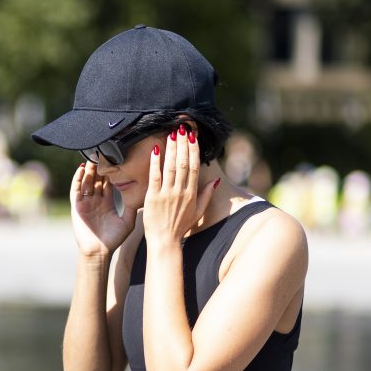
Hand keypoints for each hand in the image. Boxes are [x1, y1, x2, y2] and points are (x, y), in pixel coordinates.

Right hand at [70, 162, 136, 256]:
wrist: (99, 251)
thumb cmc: (114, 239)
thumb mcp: (127, 221)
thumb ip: (133, 207)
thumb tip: (144, 194)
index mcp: (107, 202)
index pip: (108, 182)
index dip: (111, 171)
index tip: (116, 159)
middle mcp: (96, 200)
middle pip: (96, 179)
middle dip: (99, 167)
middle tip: (103, 152)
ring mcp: (85, 202)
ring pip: (86, 181)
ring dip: (89, 170)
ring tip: (92, 157)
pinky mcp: (77, 206)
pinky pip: (76, 189)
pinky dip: (77, 178)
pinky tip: (81, 169)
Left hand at [143, 124, 215, 245]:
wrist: (165, 241)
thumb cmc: (180, 227)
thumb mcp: (198, 212)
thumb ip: (207, 195)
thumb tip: (217, 179)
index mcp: (192, 193)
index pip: (194, 166)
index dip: (193, 150)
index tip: (193, 136)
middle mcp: (180, 191)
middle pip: (183, 163)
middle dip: (183, 144)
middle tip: (182, 128)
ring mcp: (167, 194)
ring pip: (170, 167)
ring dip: (171, 149)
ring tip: (171, 134)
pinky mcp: (153, 198)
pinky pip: (155, 177)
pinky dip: (156, 163)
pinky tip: (156, 150)